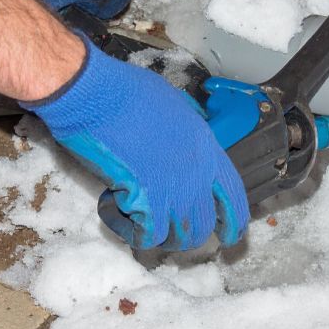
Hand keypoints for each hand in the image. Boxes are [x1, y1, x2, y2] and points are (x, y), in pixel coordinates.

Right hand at [25, 38, 249, 249]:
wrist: (95, 94)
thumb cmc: (126, 91)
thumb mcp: (174, 103)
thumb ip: (187, 125)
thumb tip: (186, 136)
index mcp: (206, 147)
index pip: (233, 196)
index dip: (233, 222)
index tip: (229, 237)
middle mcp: (197, 172)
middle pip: (202, 225)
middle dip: (183, 236)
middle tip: (162, 230)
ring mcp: (174, 187)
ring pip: (177, 236)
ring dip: (155, 235)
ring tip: (134, 217)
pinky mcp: (146, 199)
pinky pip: (147, 236)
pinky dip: (130, 231)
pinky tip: (114, 208)